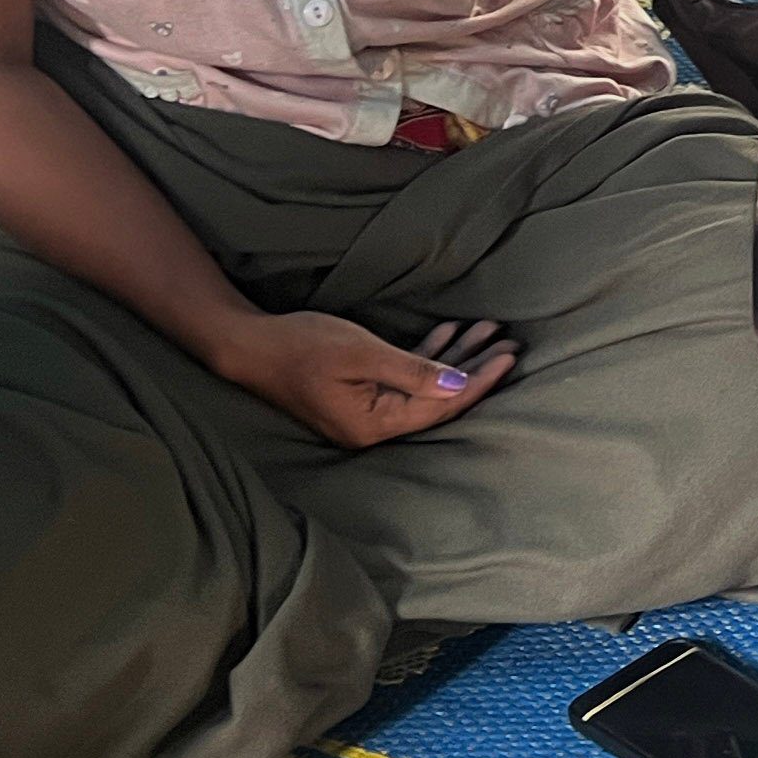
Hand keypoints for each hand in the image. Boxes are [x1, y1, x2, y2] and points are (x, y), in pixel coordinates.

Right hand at [212, 311, 519, 448]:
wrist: (249, 344)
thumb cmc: (301, 345)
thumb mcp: (362, 353)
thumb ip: (412, 371)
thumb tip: (458, 385)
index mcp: (374, 426)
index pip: (441, 407)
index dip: (478, 381)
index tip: (507, 358)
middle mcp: (373, 427)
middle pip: (438, 400)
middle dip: (475, 367)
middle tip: (508, 342)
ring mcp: (366, 412)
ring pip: (425, 385)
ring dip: (455, 357)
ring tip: (487, 330)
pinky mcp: (359, 394)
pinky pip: (403, 378)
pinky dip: (426, 355)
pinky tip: (449, 333)